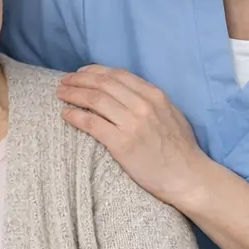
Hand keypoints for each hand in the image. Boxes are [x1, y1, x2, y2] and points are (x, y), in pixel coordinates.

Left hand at [57, 65, 211, 209]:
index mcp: (155, 95)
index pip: (118, 75)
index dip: (95, 71)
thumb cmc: (181, 149)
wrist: (187, 177)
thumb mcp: (171, 114)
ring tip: (61, 94)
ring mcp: (132, 123)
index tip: (81, 73)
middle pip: (102, 84)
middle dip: (79, 80)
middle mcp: (143, 105)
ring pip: (94, 100)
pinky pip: (91, 123)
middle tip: (64, 81)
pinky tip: (65, 114)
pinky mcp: (121, 143)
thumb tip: (128, 93)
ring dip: (73, 94)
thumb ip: (151, 101)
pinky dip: (75, 116)